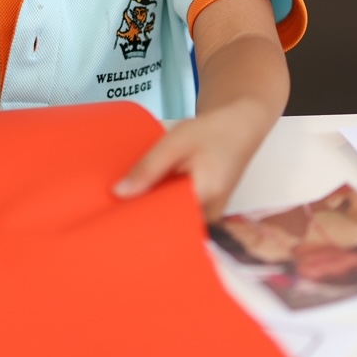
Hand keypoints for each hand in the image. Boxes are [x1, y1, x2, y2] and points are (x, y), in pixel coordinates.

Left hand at [113, 99, 274, 220]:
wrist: (240, 127)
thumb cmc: (211, 132)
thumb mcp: (175, 143)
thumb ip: (149, 168)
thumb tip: (119, 194)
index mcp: (204, 199)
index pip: (165, 225)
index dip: (139, 224)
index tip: (116, 220)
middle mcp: (210, 216)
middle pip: (169, 229)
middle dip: (144, 220)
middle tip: (117, 214)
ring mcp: (210, 217)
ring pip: (175, 224)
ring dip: (154, 213)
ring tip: (131, 204)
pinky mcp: (206, 212)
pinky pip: (181, 217)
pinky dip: (165, 207)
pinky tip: (151, 198)